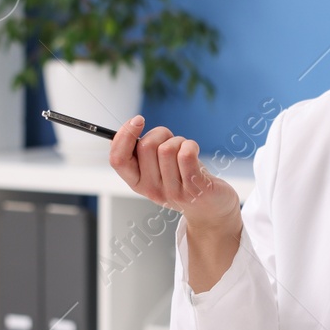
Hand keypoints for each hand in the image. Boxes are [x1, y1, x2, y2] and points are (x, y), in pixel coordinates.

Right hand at [109, 115, 240, 230]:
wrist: (211, 209)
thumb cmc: (182, 181)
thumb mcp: (156, 171)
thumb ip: (141, 155)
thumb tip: (125, 131)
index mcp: (138, 184)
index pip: (118, 160)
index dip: (124, 135)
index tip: (137, 120)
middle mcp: (153, 190)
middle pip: (146, 146)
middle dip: (160, 133)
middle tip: (170, 140)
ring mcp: (174, 191)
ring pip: (167, 148)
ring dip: (178, 141)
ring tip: (185, 151)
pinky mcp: (195, 188)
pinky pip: (186, 155)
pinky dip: (190, 145)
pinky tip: (194, 151)